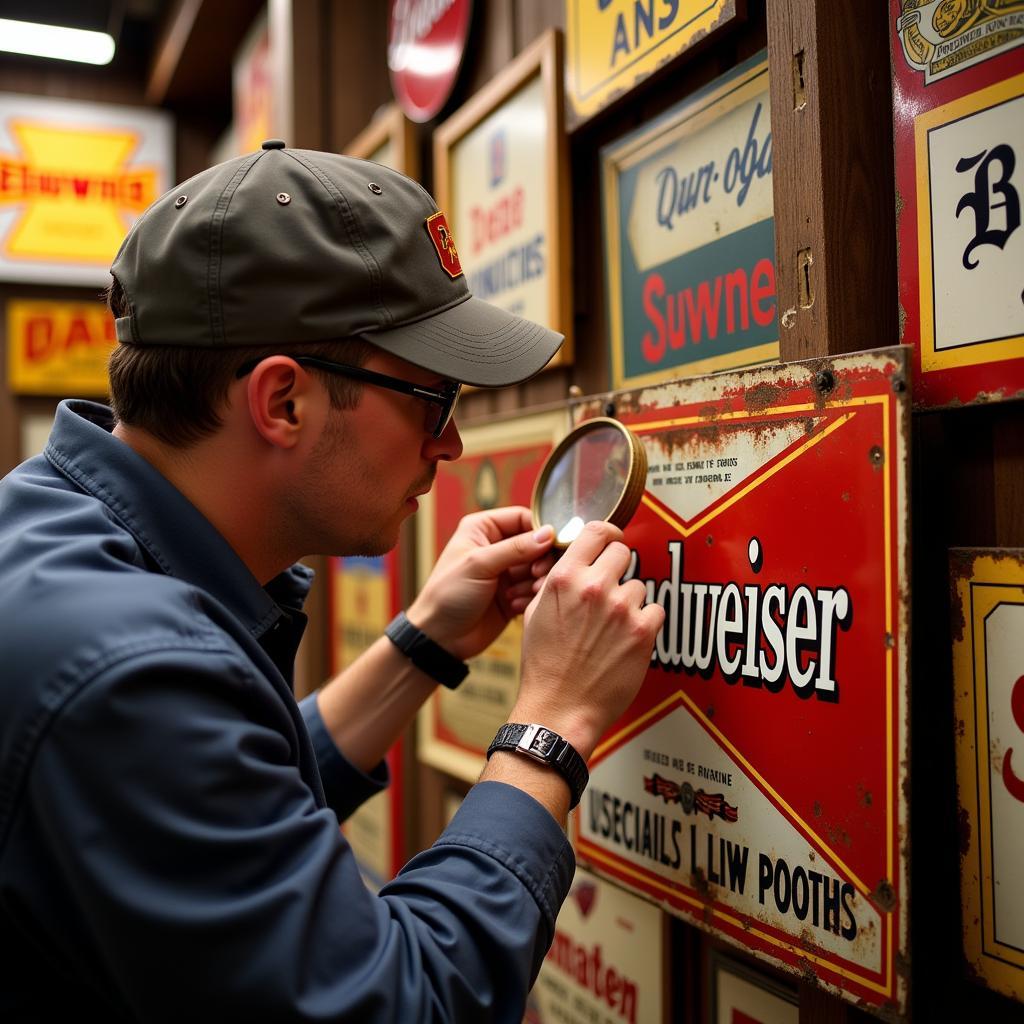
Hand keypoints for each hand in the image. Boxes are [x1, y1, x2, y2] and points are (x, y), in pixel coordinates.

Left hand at [407, 507, 555, 660]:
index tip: (552, 545)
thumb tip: (548, 534)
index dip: (540, 530)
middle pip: (536, 544)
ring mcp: (506, 571)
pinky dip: (530, 597)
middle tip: (536, 574)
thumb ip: (516, 548)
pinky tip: (513, 606)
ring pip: (538, 568)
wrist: (440, 638)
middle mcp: (496, 547)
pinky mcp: (514, 594)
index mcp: (483, 529)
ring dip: (535, 581)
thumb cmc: (448, 595)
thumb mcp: (480, 565)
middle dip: (540, 560)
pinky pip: (535, 589)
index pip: (523, 518)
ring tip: (520, 594)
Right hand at [511, 521, 664, 759]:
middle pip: (622, 552)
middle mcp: (593, 587)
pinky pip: (656, 610)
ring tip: (611, 627)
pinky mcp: (643, 632)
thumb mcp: (535, 613)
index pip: (596, 531)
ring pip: (638, 586)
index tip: (610, 542)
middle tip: (610, 590)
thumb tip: (577, 560)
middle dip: (617, 569)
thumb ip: (558, 581)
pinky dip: (645, 623)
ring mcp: (621, 609)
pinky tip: (626, 639)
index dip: (606, 534)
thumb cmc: (544, 665)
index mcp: (564, 578)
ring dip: (629, 601)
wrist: (559, 708)